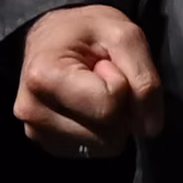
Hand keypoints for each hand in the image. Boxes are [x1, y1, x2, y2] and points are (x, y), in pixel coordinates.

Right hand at [15, 4, 163, 159]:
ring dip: (110, 121)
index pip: (109, 107)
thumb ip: (146, 79)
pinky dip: (99, 131)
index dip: (122, 84)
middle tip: (100, 77)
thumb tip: (150, 129)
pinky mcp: (46, 144)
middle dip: (118, 108)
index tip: (105, 64)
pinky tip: (85, 106)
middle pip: (108, 135)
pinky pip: (93, 152)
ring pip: (104, 148)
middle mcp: (31, 112)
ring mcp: (35, 132)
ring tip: (92, 90)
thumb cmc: (86, 31)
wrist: (52, 37)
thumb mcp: (125, 35)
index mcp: (44, 77)